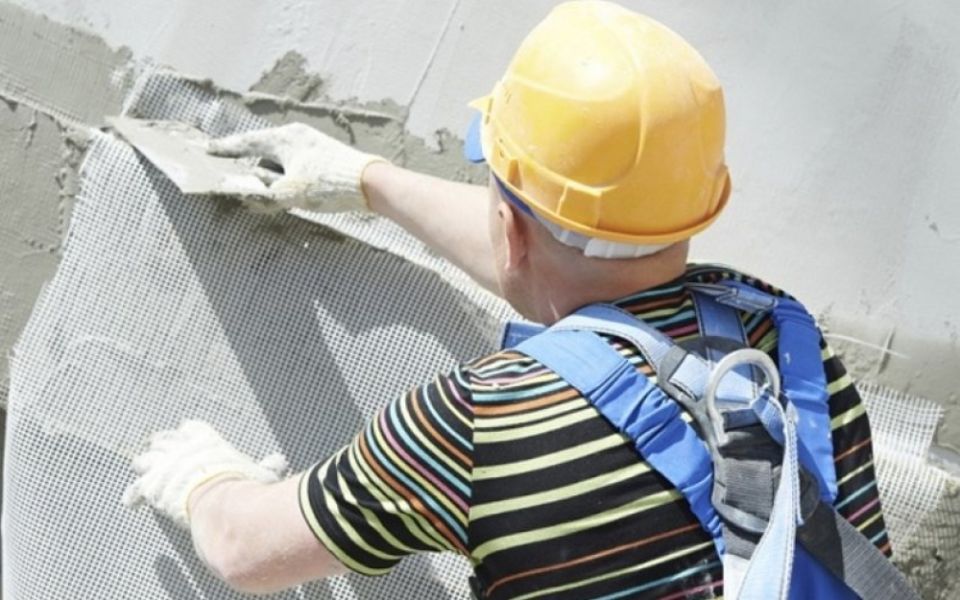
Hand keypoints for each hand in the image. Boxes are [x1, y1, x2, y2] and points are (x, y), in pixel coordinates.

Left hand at [123, 420, 287, 527]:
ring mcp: (165, 466)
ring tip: (143, 467)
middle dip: (161, 447)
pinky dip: (134, 495)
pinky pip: (136, 488)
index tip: (185, 435)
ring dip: (146, 464)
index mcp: (207, 439)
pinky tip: (130, 500)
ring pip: (147, 458)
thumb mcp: (261, 473)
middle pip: (164, 440)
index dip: (187, 433)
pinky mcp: (152, 487)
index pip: (191, 428)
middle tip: (159, 451)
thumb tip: (278, 461)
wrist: (222, 504)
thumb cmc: (243, 488)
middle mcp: (183, 448)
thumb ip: (268, 465)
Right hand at [207, 123, 386, 211]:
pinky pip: (296, 164)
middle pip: (264, 152)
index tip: (208, 150)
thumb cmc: (327, 184)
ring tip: (276, 194)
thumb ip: (262, 190)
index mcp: (283, 139)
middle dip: (253, 166)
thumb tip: (247, 188)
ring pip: (281, 160)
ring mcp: (312, 144)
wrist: (370, 183)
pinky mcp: (324, 155)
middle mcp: (296, 135)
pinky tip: (294, 192)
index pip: (246, 143)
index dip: (226, 149)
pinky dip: (288, 177)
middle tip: (239, 178)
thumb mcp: (287, 192)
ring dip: (274, 176)